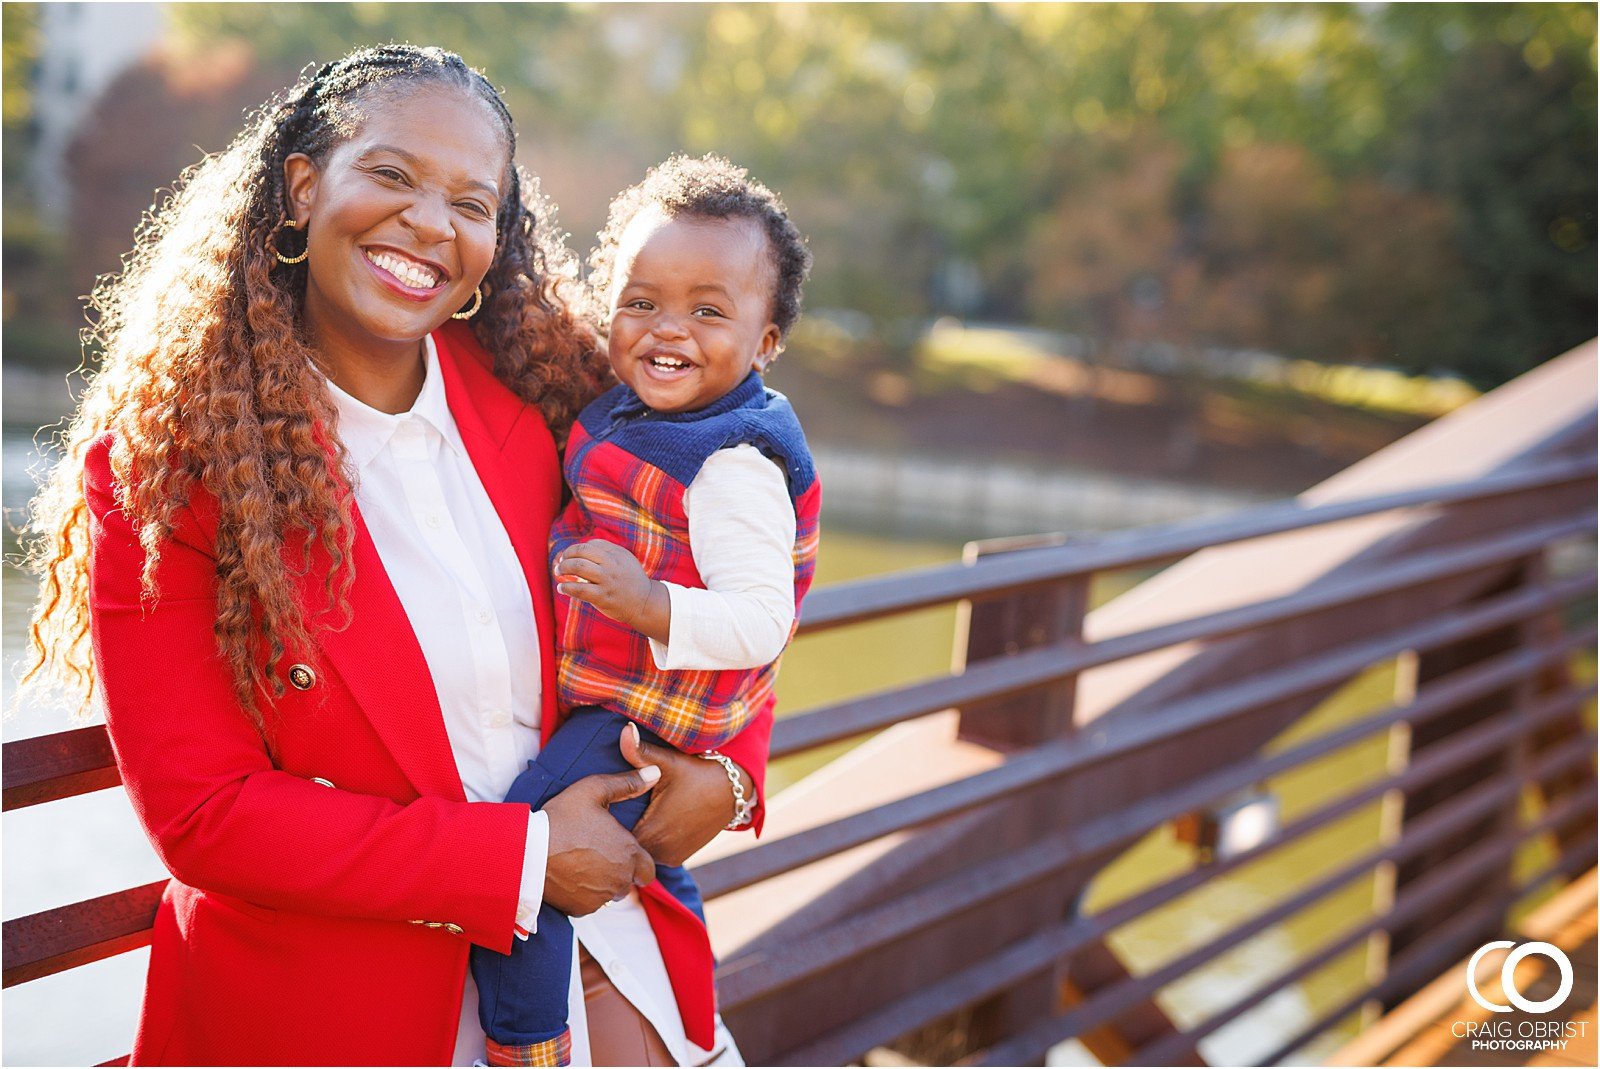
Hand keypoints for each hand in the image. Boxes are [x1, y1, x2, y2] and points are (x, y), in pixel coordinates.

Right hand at [542, 764, 659, 915]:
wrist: (526, 852)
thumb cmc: (560, 819)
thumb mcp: (593, 790)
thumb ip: (627, 784)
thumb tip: (655, 773)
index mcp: (628, 853)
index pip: (648, 869)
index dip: (638, 860)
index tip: (620, 850)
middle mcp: (620, 880)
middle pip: (630, 882)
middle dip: (621, 872)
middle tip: (599, 855)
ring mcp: (600, 898)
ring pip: (611, 894)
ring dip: (604, 883)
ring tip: (583, 863)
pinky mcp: (581, 909)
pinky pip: (591, 903)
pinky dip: (584, 894)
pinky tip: (570, 875)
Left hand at [556, 540, 669, 641]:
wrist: (644, 602)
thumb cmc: (630, 579)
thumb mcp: (624, 558)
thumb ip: (606, 550)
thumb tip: (582, 546)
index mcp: (615, 554)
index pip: (589, 545)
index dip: (574, 549)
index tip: (567, 556)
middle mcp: (611, 565)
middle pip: (581, 552)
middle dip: (566, 556)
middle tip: (560, 563)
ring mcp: (607, 581)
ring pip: (578, 567)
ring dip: (563, 568)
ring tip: (558, 572)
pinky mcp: (602, 597)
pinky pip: (580, 589)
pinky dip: (566, 587)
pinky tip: (561, 588)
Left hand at [621, 723, 755, 866]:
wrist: (733, 790)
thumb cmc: (698, 773)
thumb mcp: (669, 762)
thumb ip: (640, 751)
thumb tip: (625, 729)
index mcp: (651, 832)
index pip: (615, 835)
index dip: (609, 821)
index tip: (608, 805)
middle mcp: (660, 851)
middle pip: (626, 843)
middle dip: (621, 828)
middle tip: (619, 805)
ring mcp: (670, 857)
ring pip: (640, 849)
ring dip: (637, 835)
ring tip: (634, 813)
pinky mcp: (678, 858)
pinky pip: (654, 852)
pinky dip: (651, 841)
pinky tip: (652, 822)